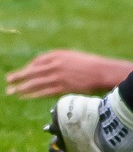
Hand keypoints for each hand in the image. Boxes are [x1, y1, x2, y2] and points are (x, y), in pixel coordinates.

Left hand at [6, 49, 132, 97]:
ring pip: (35, 83)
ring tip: (11, 91)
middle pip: (32, 71)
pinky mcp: (63, 87)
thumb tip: (48, 68)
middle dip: (19, 76)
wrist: (104, 71)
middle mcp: (56, 64)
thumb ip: (60, 61)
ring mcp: (59, 76)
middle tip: (8, 80)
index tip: (22, 72)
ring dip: (22, 87)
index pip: (38, 61)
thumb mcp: (74, 57)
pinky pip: (44, 92)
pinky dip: (33, 94)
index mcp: (59, 54)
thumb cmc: (91, 65)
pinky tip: (25, 96)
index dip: (28, 67)